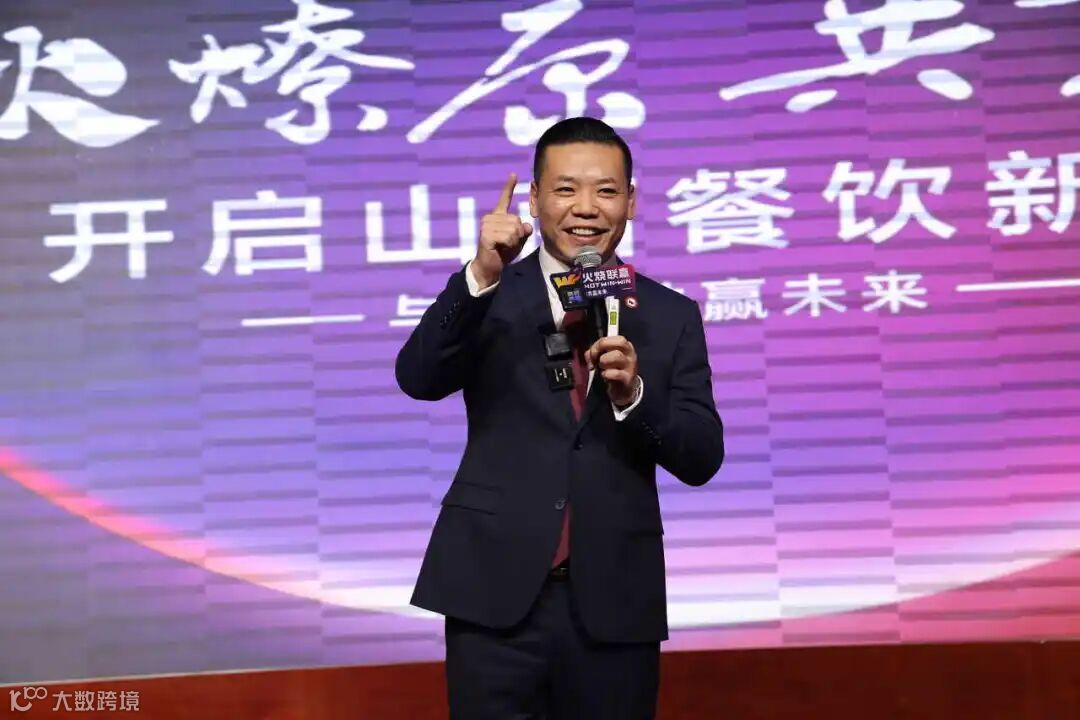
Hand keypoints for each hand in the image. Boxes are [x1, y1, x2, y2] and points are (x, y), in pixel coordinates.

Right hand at [472, 172, 532, 288]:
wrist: (490, 266)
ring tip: (503, 246)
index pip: (504, 199)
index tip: (514, 174)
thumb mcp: (518, 240)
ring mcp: (486, 225)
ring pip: (513, 229)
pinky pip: (508, 237)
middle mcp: (490, 217)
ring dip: (513, 241)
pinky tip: (500, 247)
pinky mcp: (486, 234)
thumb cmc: (503, 252)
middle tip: (507, 243)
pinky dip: (509, 245)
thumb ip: (523, 231)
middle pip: (517, 220)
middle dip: (517, 235)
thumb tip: (525, 226)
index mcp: (498, 216)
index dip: (509, 186)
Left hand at [585, 335, 639, 407]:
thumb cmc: (613, 370)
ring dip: (604, 362)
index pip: (615, 337)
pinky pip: (615, 373)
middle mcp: (630, 354)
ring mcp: (630, 366)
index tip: (593, 353)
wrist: (623, 390)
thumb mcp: (605, 358)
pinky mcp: (627, 379)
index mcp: (625, 347)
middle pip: (619, 342)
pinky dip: (606, 374)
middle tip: (595, 359)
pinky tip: (605, 377)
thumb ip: (596, 352)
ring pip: (616, 355)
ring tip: (601, 369)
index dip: (600, 343)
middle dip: (602, 348)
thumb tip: (589, 355)